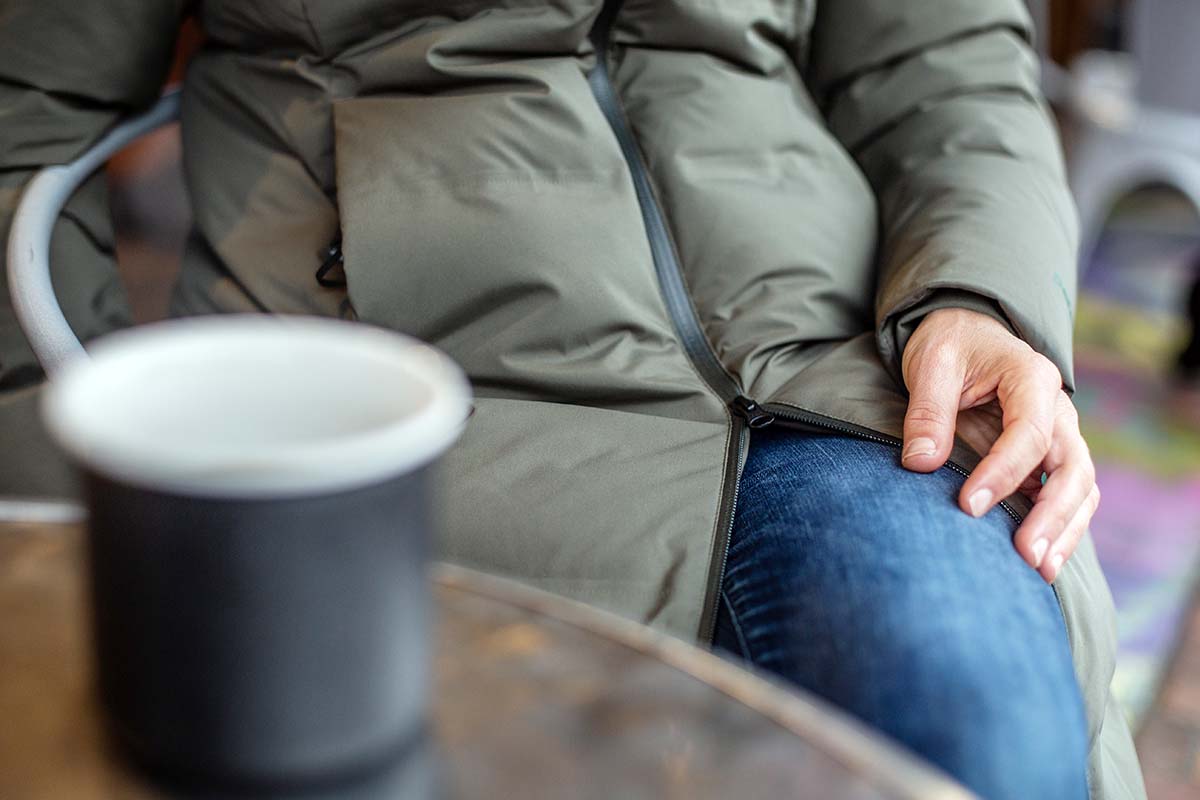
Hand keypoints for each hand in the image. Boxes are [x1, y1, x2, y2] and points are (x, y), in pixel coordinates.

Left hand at [899, 307, 1097, 582]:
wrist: (966, 335)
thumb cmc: (950, 346)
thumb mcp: (931, 364)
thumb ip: (927, 412)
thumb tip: (919, 462)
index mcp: (1031, 378)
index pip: (1028, 432)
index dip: (1002, 472)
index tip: (968, 506)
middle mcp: (1057, 410)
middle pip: (1072, 467)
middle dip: (1051, 514)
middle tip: (1023, 554)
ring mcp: (1060, 436)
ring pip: (1080, 488)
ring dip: (1064, 530)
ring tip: (1038, 569)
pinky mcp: (1050, 459)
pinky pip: (1070, 497)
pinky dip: (1061, 528)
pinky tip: (1041, 562)